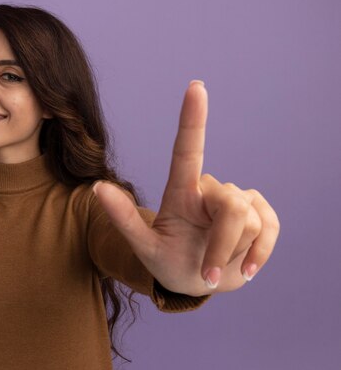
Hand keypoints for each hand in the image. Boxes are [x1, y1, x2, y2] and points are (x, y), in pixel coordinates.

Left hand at [93, 80, 279, 296]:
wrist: (194, 282)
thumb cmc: (166, 262)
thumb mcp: (143, 246)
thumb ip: (123, 219)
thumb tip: (97, 187)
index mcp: (180, 191)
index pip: (187, 150)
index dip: (192, 119)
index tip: (195, 87)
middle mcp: (210, 190)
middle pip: (232, 206)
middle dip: (222, 245)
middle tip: (204, 272)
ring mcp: (239, 201)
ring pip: (252, 221)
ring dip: (233, 253)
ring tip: (214, 263)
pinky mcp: (263, 215)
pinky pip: (271, 228)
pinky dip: (259, 254)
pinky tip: (244, 268)